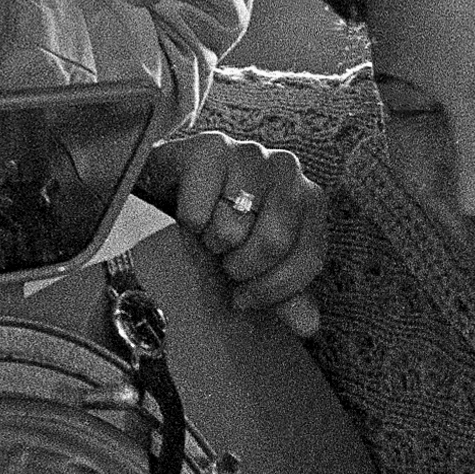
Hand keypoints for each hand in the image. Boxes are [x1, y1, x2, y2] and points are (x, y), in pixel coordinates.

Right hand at [144, 133, 327, 335]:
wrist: (165, 189)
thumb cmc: (219, 227)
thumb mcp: (254, 265)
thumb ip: (283, 294)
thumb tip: (309, 326)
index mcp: (309, 200)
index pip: (308, 258)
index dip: (273, 290)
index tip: (244, 298)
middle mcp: (288, 169)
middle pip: (274, 241)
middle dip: (240, 265)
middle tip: (222, 259)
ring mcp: (251, 153)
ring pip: (232, 229)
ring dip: (210, 242)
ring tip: (206, 231)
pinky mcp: (210, 147)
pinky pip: (197, 212)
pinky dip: (187, 224)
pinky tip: (186, 213)